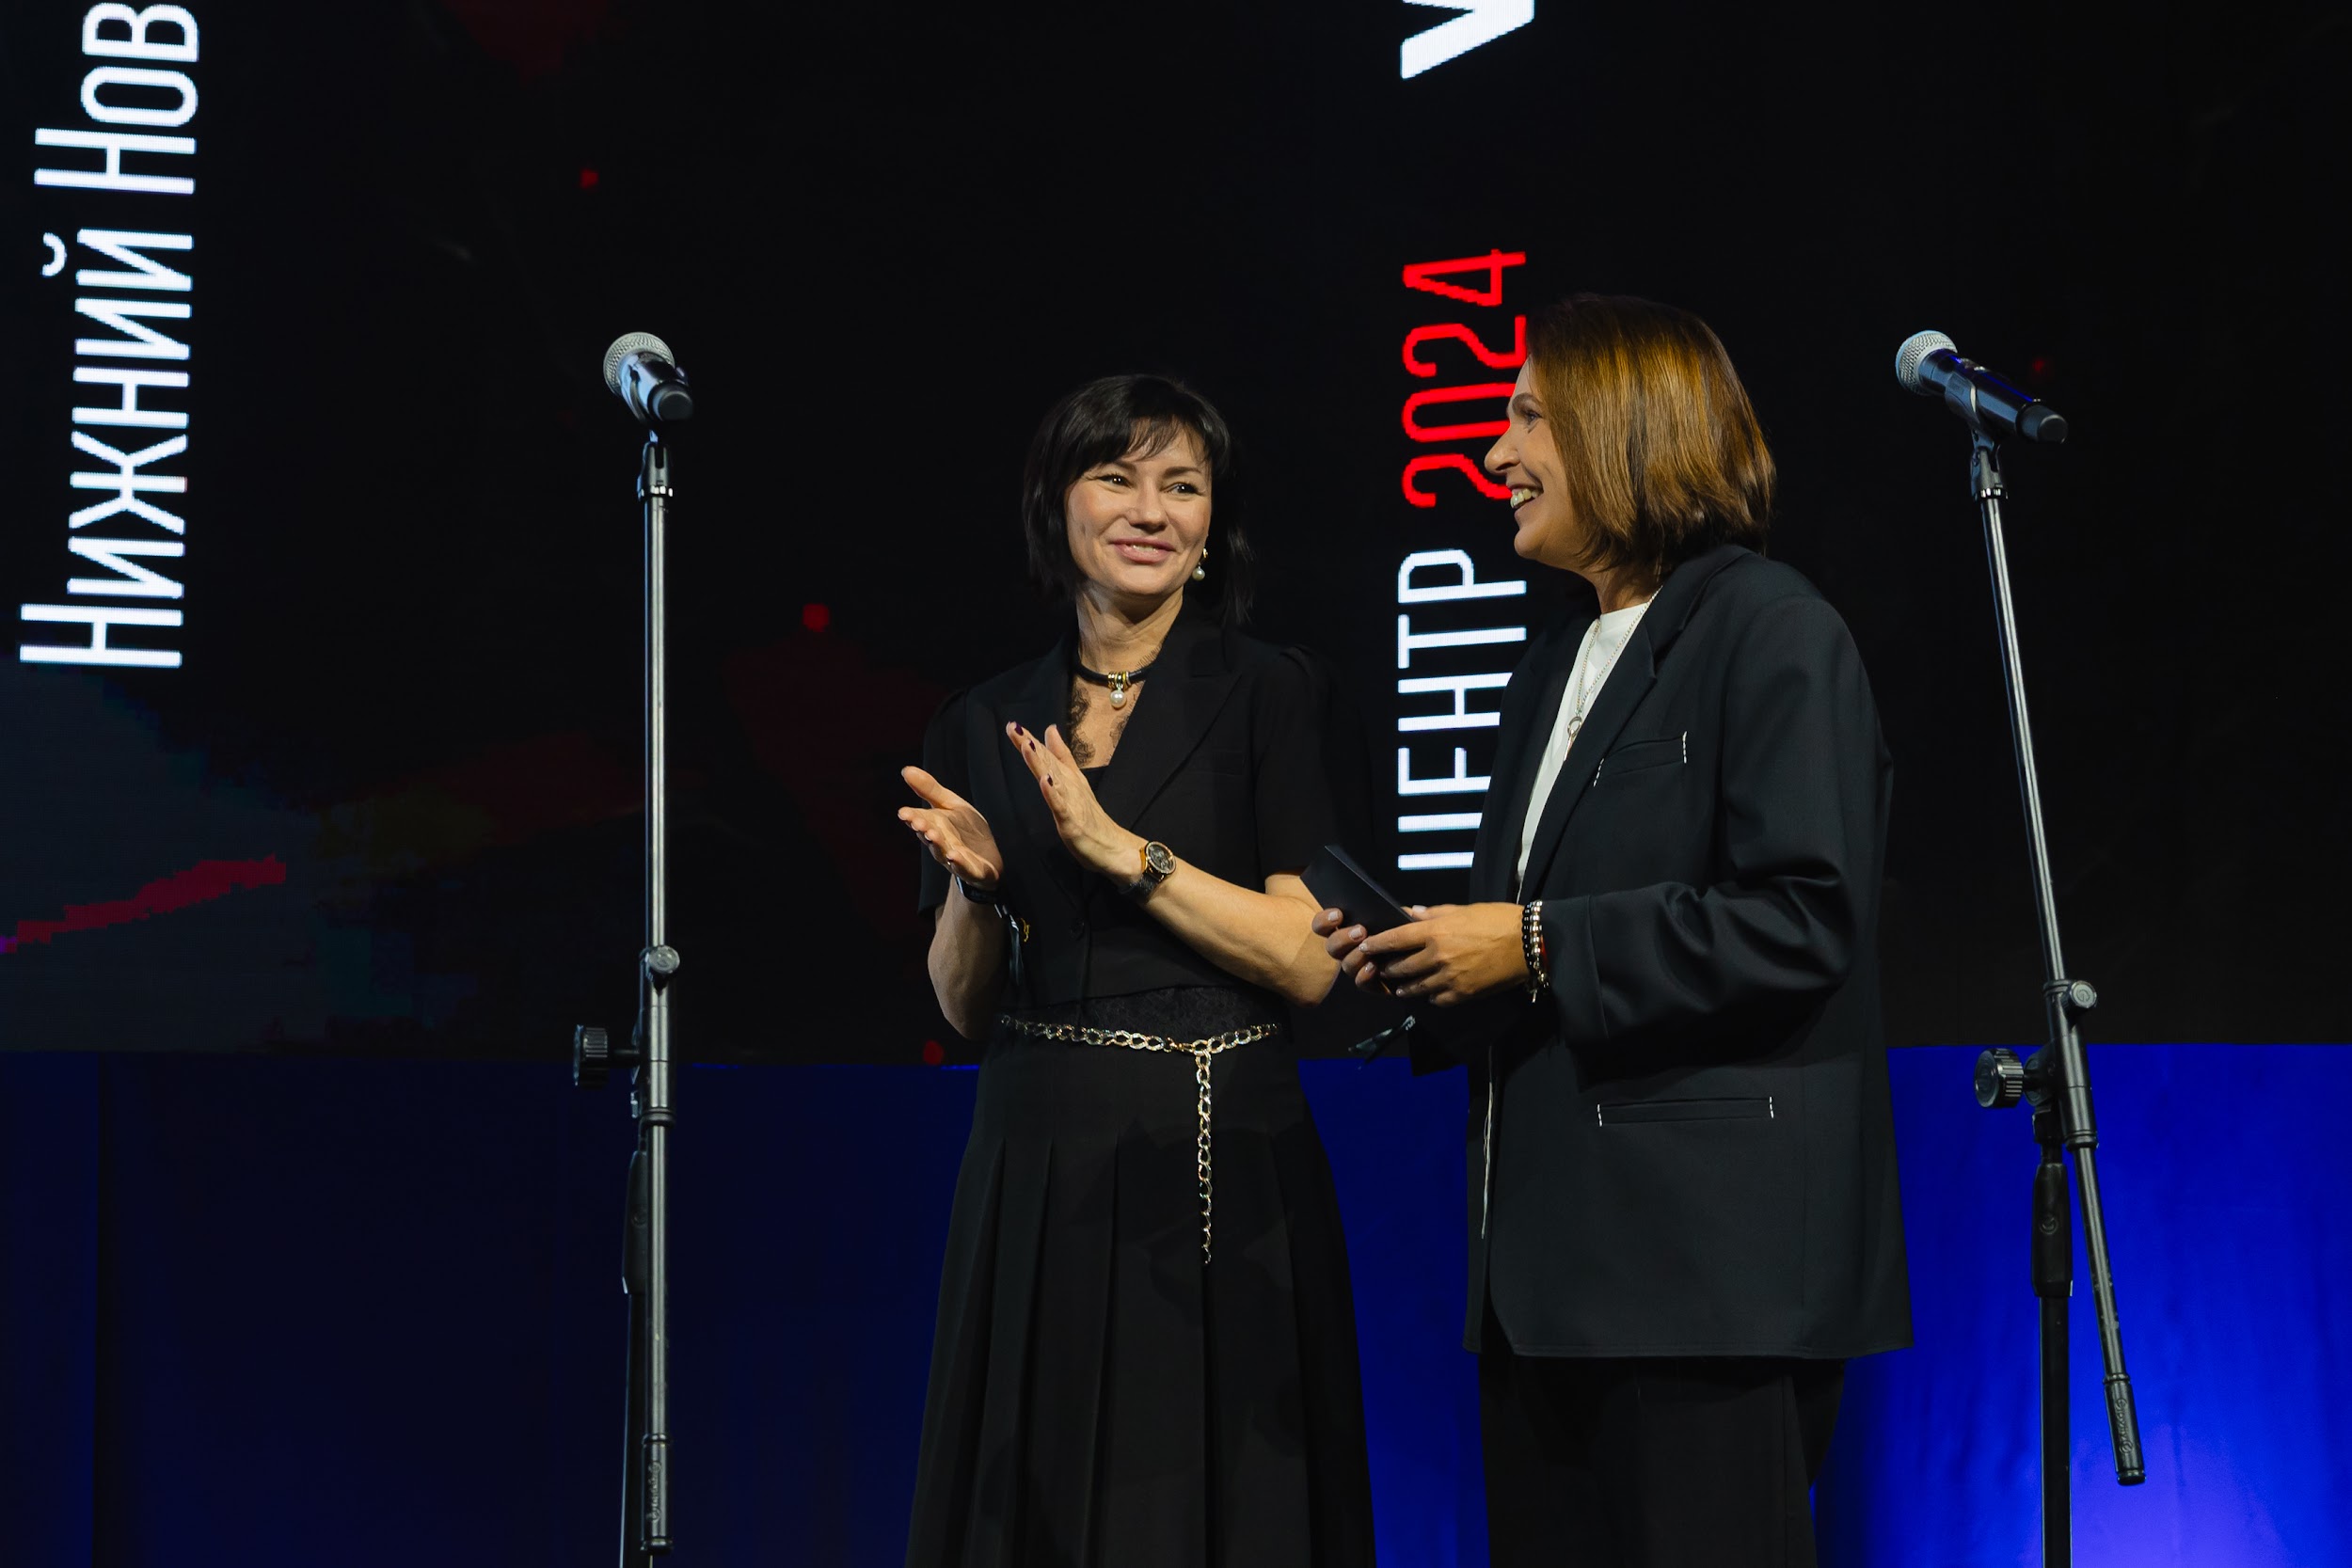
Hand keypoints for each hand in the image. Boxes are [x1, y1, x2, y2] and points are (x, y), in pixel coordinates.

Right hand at [898, 766, 1003, 889]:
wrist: (987, 857)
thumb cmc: (965, 829)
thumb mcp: (950, 805)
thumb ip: (930, 790)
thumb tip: (906, 769)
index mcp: (934, 827)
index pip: (920, 821)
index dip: (913, 817)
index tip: (904, 812)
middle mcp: (941, 844)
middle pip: (930, 837)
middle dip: (923, 830)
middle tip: (918, 822)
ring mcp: (955, 859)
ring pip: (943, 853)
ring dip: (938, 845)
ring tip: (933, 835)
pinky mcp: (973, 871)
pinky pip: (965, 869)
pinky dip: (959, 864)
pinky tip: (954, 857)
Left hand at [1005, 721, 1140, 879]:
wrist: (1112, 846)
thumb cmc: (1090, 816)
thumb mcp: (1074, 781)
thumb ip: (1061, 755)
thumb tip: (1050, 729)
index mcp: (1066, 778)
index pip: (1046, 755)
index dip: (1028, 740)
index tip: (1012, 724)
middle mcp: (1068, 786)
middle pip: (1046, 763)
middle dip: (1030, 745)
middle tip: (1014, 728)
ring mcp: (1070, 803)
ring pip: (1053, 779)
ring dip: (1040, 763)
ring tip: (1028, 746)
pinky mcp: (1072, 821)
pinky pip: (1060, 807)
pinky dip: (1053, 794)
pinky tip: (1045, 781)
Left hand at [1337, 902, 1528, 1006]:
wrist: (1528, 943)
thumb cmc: (1497, 919)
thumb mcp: (1463, 909)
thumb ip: (1434, 914)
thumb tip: (1411, 913)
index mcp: (1436, 932)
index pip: (1395, 939)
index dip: (1376, 944)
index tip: (1365, 946)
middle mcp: (1438, 957)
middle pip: (1401, 967)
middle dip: (1388, 968)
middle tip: (1381, 968)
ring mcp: (1449, 978)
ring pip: (1416, 987)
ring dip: (1404, 987)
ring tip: (1400, 986)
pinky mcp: (1463, 994)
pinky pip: (1437, 999)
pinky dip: (1430, 997)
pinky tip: (1429, 993)